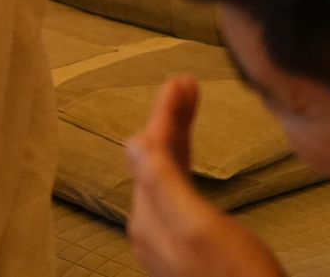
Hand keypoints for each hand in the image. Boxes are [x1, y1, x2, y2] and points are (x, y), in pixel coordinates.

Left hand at [125, 76, 283, 276]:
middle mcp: (149, 226)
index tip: (182, 81)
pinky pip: (176, 192)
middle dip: (170, 119)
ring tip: (189, 102)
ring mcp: (166, 238)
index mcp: (147, 216)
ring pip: (165, 172)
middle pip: (154, 159)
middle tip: (188, 85)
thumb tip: (131, 141)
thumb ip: (161, 183)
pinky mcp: (187, 248)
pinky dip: (183, 162)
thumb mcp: (197, 227)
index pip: (148, 151)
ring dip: (176, 134)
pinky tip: (187, 158)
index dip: (164, 114)